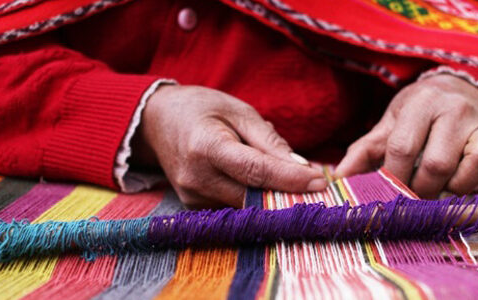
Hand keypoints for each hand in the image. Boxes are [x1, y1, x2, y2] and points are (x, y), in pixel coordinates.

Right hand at [137, 85, 326, 207]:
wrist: (157, 121)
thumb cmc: (202, 109)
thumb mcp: (238, 111)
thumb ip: (269, 140)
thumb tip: (301, 167)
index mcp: (206, 147)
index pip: (256, 171)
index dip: (290, 179)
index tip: (320, 182)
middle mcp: (196, 177)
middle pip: (253, 196)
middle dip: (288, 194)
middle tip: (319, 188)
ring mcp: (192, 196)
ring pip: (246, 206)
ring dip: (272, 197)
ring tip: (291, 180)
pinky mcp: (194, 206)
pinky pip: (234, 207)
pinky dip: (254, 197)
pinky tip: (263, 183)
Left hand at [335, 74, 477, 200]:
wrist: (455, 90)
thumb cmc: (415, 116)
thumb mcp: (387, 125)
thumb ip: (362, 153)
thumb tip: (335, 183)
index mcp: (421, 104)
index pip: (403, 148)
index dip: (392, 179)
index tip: (386, 198)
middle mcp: (457, 112)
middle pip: (438, 163)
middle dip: (421, 192)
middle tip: (412, 202)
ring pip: (477, 166)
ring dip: (457, 193)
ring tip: (442, 197)